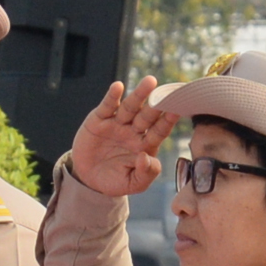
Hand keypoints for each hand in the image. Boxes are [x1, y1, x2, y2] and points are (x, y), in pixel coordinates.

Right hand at [65, 77, 171, 199]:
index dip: (168, 121)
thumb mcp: (133, 183)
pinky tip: (118, 87)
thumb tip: (146, 157)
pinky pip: (107, 106)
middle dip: (157, 104)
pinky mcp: (99, 120)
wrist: (87, 179)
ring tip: (150, 82)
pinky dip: (112, 97)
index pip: (160, 131)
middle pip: (147, 115)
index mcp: (145, 145)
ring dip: (140, 94)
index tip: (178, 110)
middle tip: (167, 92)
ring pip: (130, 107)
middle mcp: (133, 131)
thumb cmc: (115, 181)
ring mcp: (117, 124)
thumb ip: (146, 173)